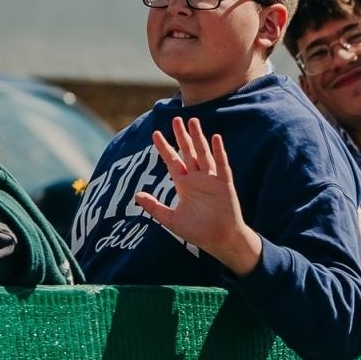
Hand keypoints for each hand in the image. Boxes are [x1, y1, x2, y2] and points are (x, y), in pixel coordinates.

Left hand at [134, 117, 260, 274]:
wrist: (219, 241)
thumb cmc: (197, 231)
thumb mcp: (170, 219)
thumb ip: (154, 206)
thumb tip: (136, 195)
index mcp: (184, 184)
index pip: (172, 161)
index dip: (164, 148)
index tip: (155, 134)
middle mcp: (197, 178)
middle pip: (188, 152)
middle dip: (181, 136)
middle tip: (176, 118)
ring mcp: (211, 180)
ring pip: (203, 154)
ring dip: (198, 138)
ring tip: (193, 121)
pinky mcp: (224, 185)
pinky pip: (222, 166)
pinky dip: (219, 152)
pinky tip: (216, 138)